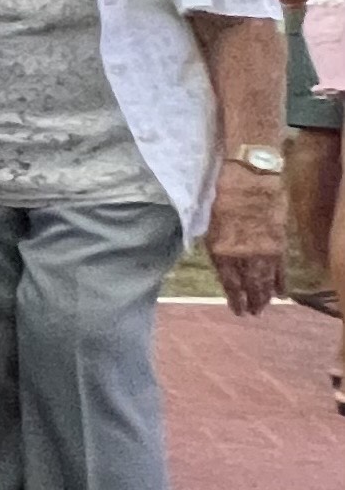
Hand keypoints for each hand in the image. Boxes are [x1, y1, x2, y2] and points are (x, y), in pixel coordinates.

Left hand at [209, 159, 285, 317]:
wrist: (250, 176)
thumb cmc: (222, 193)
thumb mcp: (207, 220)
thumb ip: (214, 243)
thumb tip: (218, 260)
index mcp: (221, 249)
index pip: (229, 281)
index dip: (234, 298)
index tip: (236, 310)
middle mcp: (244, 253)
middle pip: (249, 284)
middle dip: (251, 301)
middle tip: (252, 314)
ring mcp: (263, 249)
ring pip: (266, 279)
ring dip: (265, 295)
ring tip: (263, 308)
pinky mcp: (279, 241)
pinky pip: (281, 267)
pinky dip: (281, 281)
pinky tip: (282, 294)